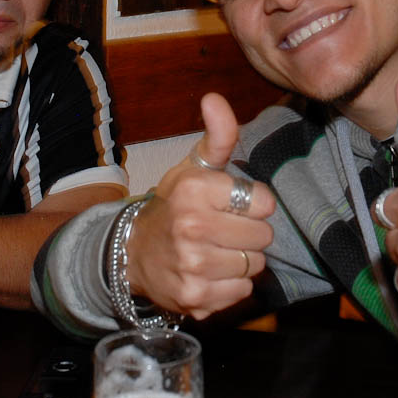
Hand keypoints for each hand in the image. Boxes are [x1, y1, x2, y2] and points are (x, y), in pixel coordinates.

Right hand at [127, 93, 275, 319]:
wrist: (134, 253)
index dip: (254, 203)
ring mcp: (193, 266)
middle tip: (226, 230)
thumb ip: (217, 136)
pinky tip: (212, 272)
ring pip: (256, 264)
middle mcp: (191, 227)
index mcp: (193, 189)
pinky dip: (232, 284)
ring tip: (218, 250)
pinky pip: (243, 291)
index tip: (234, 204)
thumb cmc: (174, 206)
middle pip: (263, 235)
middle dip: (250, 232)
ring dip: (243, 259)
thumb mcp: (193, 169)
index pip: (264, 201)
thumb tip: (214, 98)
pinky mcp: (196, 298)